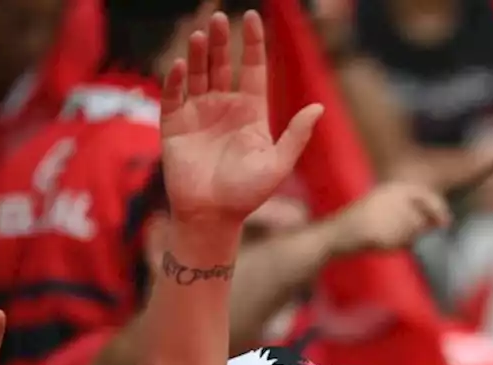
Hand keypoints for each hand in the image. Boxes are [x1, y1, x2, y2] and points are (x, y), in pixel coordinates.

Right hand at [159, 11, 322, 229]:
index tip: (252, 17)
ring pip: (197, 74)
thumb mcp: (278, 164)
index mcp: (251, 112)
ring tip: (201, 34)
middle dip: (221, 41)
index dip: (252, 44)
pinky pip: (173, 95)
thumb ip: (296, 135)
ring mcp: (198, 114)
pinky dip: (175, 79)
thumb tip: (319, 107)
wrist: (212, 216)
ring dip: (198, 54)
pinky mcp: (174, 125)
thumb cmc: (247, 194)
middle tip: (220, 17)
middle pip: (222, 64)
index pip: (252, 69)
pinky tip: (180, 65)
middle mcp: (224, 107)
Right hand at [336, 182, 450, 251]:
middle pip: (422, 218)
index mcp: (392, 188)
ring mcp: (388, 215)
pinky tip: (381, 243)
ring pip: (414, 232)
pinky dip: (397, 247)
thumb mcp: (385, 206)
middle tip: (397, 234)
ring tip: (385, 236)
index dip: (439, 208)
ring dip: (406, 239)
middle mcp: (393, 198)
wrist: (339, 233)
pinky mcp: (385, 232)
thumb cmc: (363, 222)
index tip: (446, 223)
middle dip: (417, 230)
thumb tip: (438, 222)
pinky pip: (404, 243)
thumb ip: (411, 211)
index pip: (425, 195)